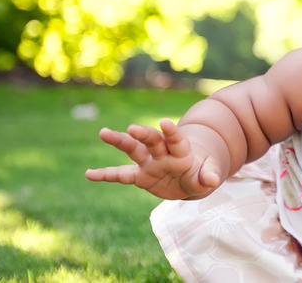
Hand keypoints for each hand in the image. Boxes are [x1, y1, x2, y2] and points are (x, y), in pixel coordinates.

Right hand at [85, 118, 222, 199]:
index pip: (177, 140)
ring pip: (134, 150)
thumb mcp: (208, 176)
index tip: (164, 122)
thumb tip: (212, 180)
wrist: (190, 178)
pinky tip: (89, 174)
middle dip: (143, 134)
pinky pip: (121, 175)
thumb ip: (209, 175)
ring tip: (103, 132)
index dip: (171, 132)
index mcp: (182, 152)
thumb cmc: (201, 173)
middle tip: (132, 129)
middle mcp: (163, 153)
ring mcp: (150, 163)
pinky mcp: (140, 176)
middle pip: (153, 141)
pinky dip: (106, 175)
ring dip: (120, 141)